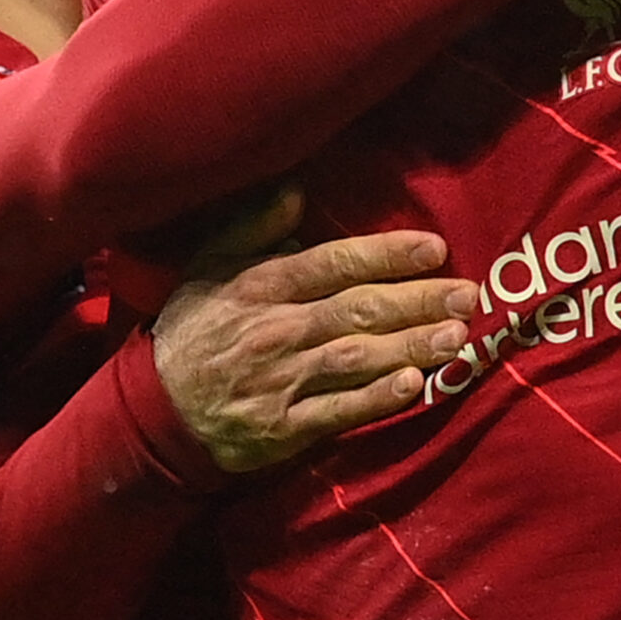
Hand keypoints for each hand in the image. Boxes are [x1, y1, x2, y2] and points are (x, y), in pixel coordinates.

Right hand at [150, 190, 477, 472]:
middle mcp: (275, 330)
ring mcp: (280, 381)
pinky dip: (376, 399)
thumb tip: (297, 191)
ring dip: (409, 346)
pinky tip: (414, 386)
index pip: (333, 263)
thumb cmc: (194, 328)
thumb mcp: (209, 265)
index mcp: (260, 286)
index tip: (434, 248)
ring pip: (355, 359)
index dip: (385, 255)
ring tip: (456, 337)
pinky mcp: (283, 428)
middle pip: (356, 310)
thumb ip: (252, 226)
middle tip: (466, 293)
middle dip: (416, 301)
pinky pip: (337, 412)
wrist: (154, 411)